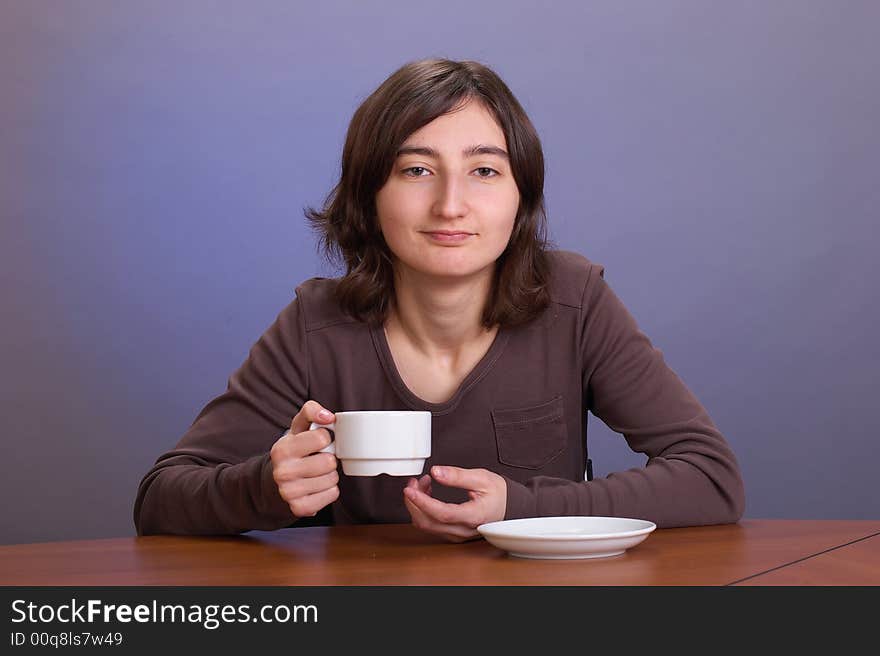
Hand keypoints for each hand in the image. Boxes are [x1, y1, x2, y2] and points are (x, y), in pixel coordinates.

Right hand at [270, 400, 338, 517]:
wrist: (273, 484)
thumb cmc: (292, 452)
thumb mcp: (297, 428)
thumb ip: (311, 411)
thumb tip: (329, 416)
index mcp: (282, 449)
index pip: (322, 437)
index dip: (325, 438)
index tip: (317, 442)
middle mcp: (283, 472)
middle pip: (329, 461)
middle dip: (328, 459)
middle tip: (318, 460)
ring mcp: (290, 492)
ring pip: (332, 479)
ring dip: (330, 475)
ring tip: (316, 473)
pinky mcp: (300, 508)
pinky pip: (332, 494)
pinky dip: (329, 490)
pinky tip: (317, 486)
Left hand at [403, 466, 506, 542]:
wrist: (510, 507)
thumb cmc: (499, 494)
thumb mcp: (481, 478)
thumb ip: (457, 476)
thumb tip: (436, 472)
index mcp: (473, 516)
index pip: (442, 513)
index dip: (422, 502)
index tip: (409, 490)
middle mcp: (463, 530)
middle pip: (428, 522)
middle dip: (414, 501)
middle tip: (413, 482)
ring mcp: (457, 535)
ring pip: (427, 525)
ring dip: (418, 505)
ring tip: (422, 484)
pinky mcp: (453, 534)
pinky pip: (432, 525)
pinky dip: (424, 510)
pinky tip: (428, 494)